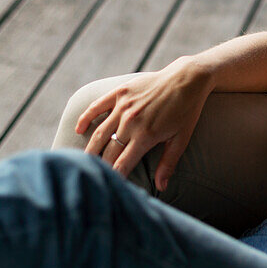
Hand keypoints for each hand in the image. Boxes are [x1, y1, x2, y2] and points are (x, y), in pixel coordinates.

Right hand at [76, 58, 208, 190]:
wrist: (187, 79)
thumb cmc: (187, 111)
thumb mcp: (181, 138)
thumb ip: (168, 163)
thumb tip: (161, 188)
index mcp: (146, 136)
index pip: (122, 164)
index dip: (115, 178)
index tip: (109, 188)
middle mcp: (131, 122)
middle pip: (108, 151)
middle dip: (101, 167)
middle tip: (94, 177)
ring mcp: (123, 106)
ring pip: (99, 133)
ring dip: (90, 149)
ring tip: (83, 161)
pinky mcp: (120, 92)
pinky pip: (97, 107)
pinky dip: (85, 118)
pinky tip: (79, 130)